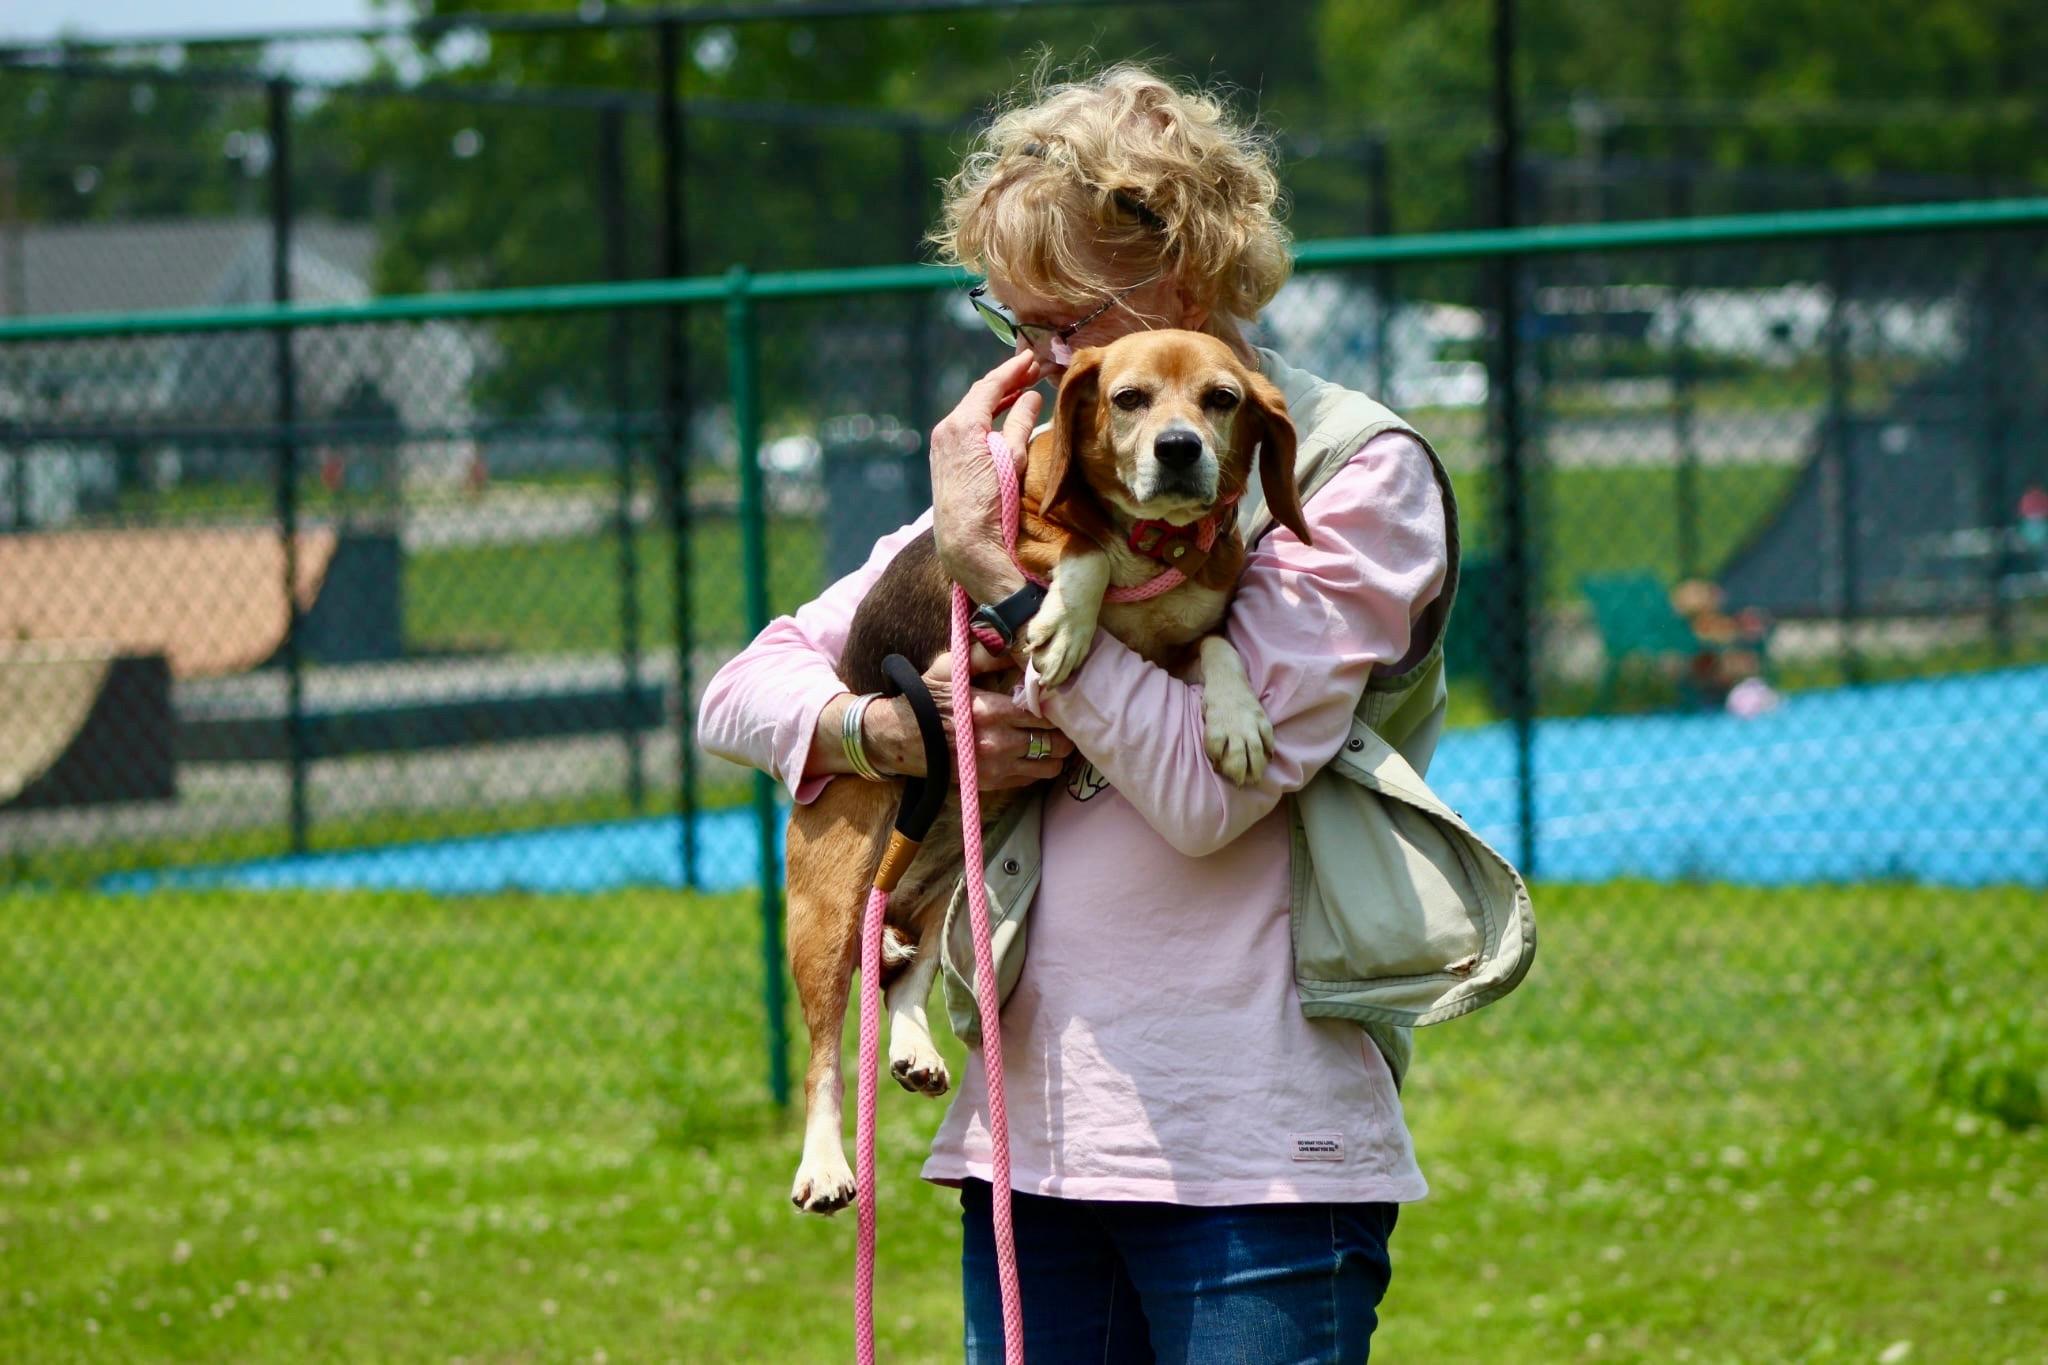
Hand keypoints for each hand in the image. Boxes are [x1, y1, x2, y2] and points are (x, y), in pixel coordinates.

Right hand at [864, 645, 1072, 789]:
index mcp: (991, 710)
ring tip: (1050, 739)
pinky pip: (1031, 780)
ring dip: (1055, 753)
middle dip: (1063, 732)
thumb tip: (1016, 644)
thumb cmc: (926, 699)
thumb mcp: (952, 668)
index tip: (1058, 700)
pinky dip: (1038, 767)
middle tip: (1061, 721)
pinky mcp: (990, 783)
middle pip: (1055, 743)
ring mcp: (995, 768)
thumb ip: (987, 655)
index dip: (1057, 707)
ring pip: (1049, 766)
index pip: (1044, 713)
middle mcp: (998, 743)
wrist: (899, 738)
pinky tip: (1032, 753)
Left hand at [929, 352, 1045, 604]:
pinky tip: (1000, 415)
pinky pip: (965, 427)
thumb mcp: (1013, 458)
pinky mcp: (942, 458)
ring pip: (971, 410)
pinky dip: (984, 415)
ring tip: (1020, 388)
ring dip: (995, 398)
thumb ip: (1021, 421)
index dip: (1012, 370)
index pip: (990, 386)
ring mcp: (941, 444)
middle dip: (1005, 381)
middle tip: (1031, 370)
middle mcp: (946, 429)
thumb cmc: (994, 502)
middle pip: (978, 395)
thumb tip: (1032, 396)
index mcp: (962, 424)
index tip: (1031, 359)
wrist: (967, 542)